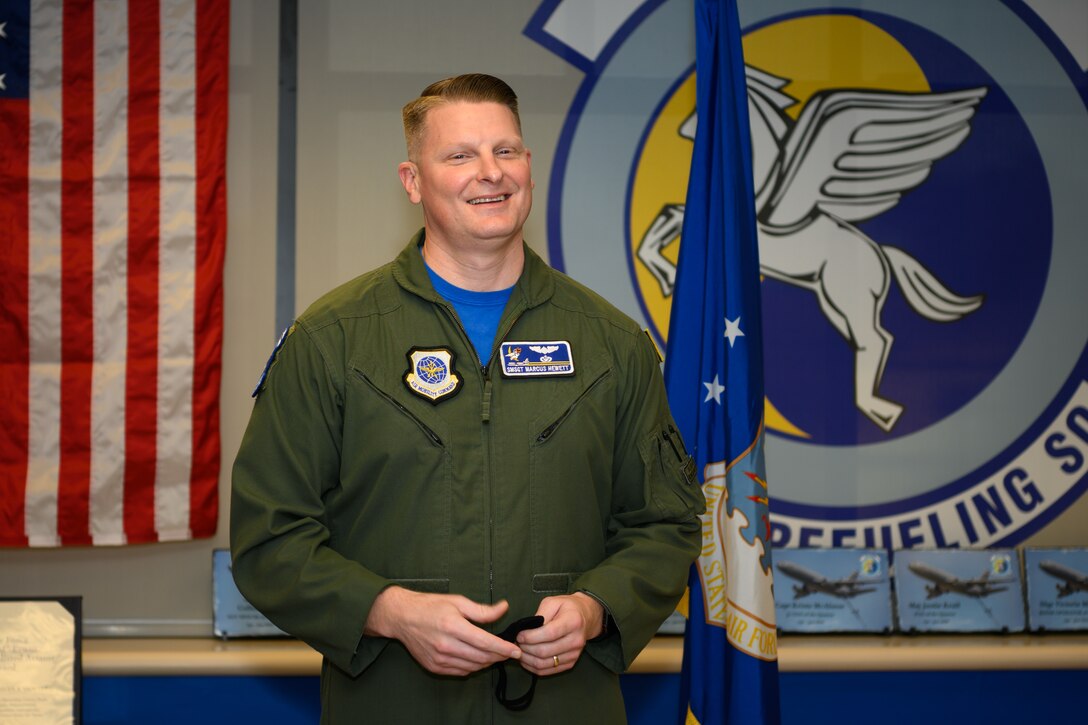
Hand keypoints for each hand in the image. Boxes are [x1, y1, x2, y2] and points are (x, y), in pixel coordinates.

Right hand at [364, 587, 521, 675]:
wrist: (402, 617)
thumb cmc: (431, 606)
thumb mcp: (457, 601)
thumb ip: (482, 610)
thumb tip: (504, 608)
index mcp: (453, 626)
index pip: (485, 642)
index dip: (503, 648)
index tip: (516, 650)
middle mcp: (446, 645)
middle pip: (481, 657)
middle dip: (499, 656)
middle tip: (509, 652)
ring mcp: (439, 659)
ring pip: (472, 667)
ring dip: (487, 663)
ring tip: (495, 654)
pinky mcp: (434, 667)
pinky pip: (460, 671)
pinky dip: (473, 667)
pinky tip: (478, 659)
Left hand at [516, 592, 603, 675]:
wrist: (586, 617)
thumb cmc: (567, 607)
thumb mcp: (553, 602)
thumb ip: (540, 614)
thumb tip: (527, 630)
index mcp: (573, 621)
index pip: (549, 633)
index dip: (530, 637)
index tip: (519, 635)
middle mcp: (576, 640)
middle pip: (545, 651)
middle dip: (525, 648)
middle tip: (516, 642)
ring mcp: (574, 654)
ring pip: (544, 664)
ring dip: (527, 659)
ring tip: (519, 650)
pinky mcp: (571, 663)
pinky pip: (548, 670)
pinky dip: (533, 667)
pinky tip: (526, 659)